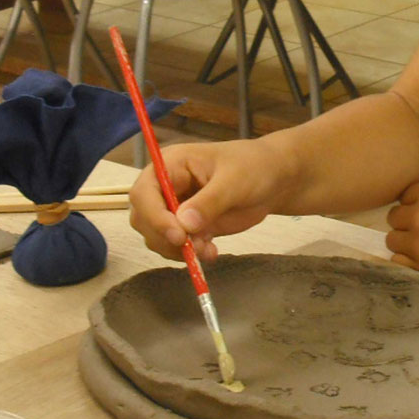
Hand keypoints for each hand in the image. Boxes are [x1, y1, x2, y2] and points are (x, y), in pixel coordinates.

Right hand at [128, 138, 288, 261]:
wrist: (274, 180)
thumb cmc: (254, 167)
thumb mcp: (235, 180)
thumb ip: (210, 201)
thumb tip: (183, 223)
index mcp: (170, 164)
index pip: (144, 192)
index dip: (154, 216)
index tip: (178, 235)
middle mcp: (166, 186)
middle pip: (144, 218)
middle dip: (164, 237)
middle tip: (192, 246)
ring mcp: (175, 208)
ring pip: (157, 236)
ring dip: (177, 250)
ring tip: (207, 249)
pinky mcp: (188, 227)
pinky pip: (176, 246)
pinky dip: (189, 254)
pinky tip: (211, 252)